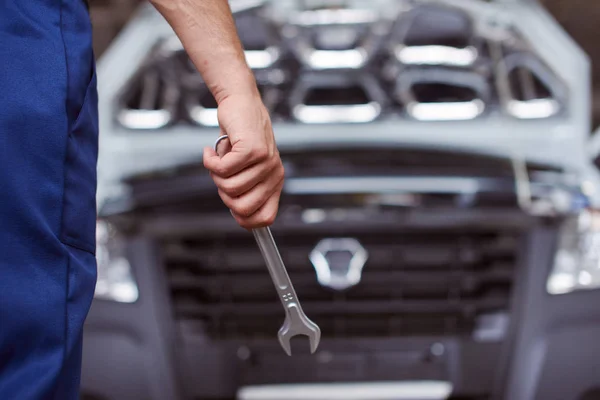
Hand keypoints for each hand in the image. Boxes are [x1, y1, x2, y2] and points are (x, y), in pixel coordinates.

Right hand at [203, 93, 283, 229]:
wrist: (241, 104)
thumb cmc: (240, 138)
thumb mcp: (248, 168)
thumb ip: (246, 189)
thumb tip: (240, 215)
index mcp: (275, 182)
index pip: (266, 218)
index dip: (245, 219)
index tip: (232, 208)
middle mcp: (274, 174)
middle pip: (242, 207)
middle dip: (224, 195)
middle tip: (221, 177)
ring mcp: (265, 162)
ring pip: (229, 187)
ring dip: (215, 174)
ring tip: (218, 158)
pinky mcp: (251, 149)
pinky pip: (222, 169)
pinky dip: (210, 161)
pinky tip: (211, 151)